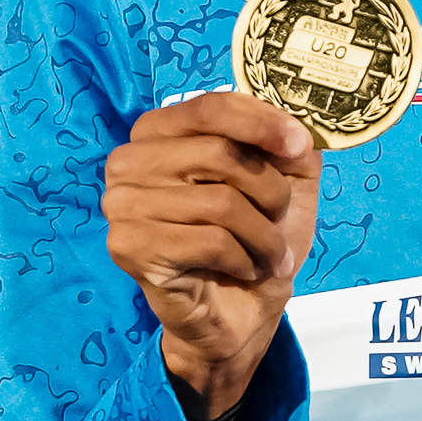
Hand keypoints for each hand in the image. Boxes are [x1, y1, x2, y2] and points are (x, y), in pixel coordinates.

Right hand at [101, 92, 319, 420]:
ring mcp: (121, 204)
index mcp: (158, 131)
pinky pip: (209, 241)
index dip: (262, 122)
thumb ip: (291, 145)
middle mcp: (128, 160)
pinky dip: (244, 259)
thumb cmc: (254, 237)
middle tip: (280, 221)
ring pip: (219, 202)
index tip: (300, 145)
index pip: (211, 107)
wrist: (237, 313)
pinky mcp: (129, 248)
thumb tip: (297, 131)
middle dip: (269, 191)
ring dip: (263, 235)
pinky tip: (244, 270)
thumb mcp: (286, 180)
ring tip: (269, 254)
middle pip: (219, 152)